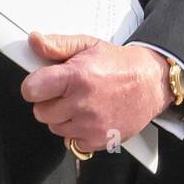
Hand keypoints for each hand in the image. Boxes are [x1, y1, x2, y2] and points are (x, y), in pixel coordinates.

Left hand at [22, 33, 171, 152]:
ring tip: (80, 104)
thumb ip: (57, 45)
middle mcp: (83, 103)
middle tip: (65, 93)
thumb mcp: (88, 45)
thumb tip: (34, 41)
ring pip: (55, 128)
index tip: (40, 85)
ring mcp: (91, 125)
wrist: (151, 83)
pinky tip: (88, 118)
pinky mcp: (99, 140)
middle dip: (49, 102)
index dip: (33, 86)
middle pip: (41, 112)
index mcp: (77, 76)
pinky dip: (77, 132)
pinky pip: (71, 142)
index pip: (32, 89)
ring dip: (62, 118)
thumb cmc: (120, 65)